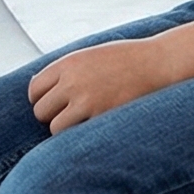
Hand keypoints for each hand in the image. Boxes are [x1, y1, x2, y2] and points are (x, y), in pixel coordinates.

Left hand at [27, 38, 178, 133]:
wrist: (158, 63)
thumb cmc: (125, 60)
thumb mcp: (89, 56)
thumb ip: (65, 72)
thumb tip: (40, 91)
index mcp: (67, 64)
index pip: (35, 90)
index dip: (43, 99)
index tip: (55, 104)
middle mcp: (72, 82)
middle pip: (41, 111)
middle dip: (53, 115)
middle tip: (71, 115)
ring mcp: (87, 101)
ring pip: (55, 128)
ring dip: (66, 130)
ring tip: (84, 123)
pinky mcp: (103, 118)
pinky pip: (77, 137)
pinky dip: (83, 136)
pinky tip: (96, 129)